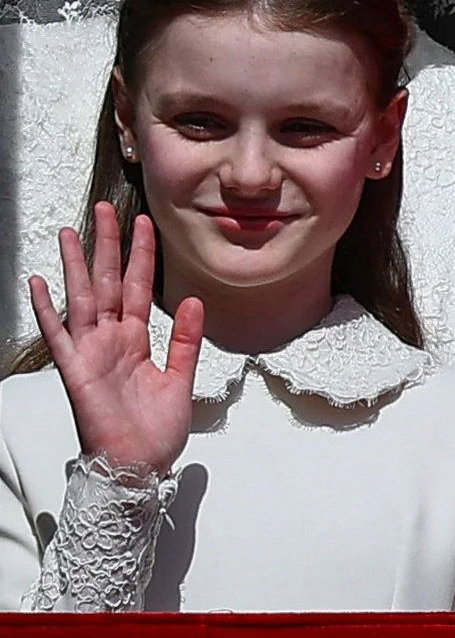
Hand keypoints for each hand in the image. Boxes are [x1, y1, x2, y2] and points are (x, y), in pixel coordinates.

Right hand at [28, 205, 201, 474]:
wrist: (140, 467)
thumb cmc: (157, 430)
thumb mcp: (181, 379)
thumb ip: (185, 340)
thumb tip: (193, 300)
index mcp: (137, 340)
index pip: (139, 287)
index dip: (141, 255)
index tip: (144, 223)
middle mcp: (111, 340)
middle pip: (109, 283)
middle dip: (109, 246)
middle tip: (107, 208)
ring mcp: (91, 353)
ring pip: (83, 299)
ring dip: (78, 265)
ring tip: (73, 231)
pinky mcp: (76, 371)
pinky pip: (59, 335)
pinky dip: (49, 309)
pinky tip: (41, 282)